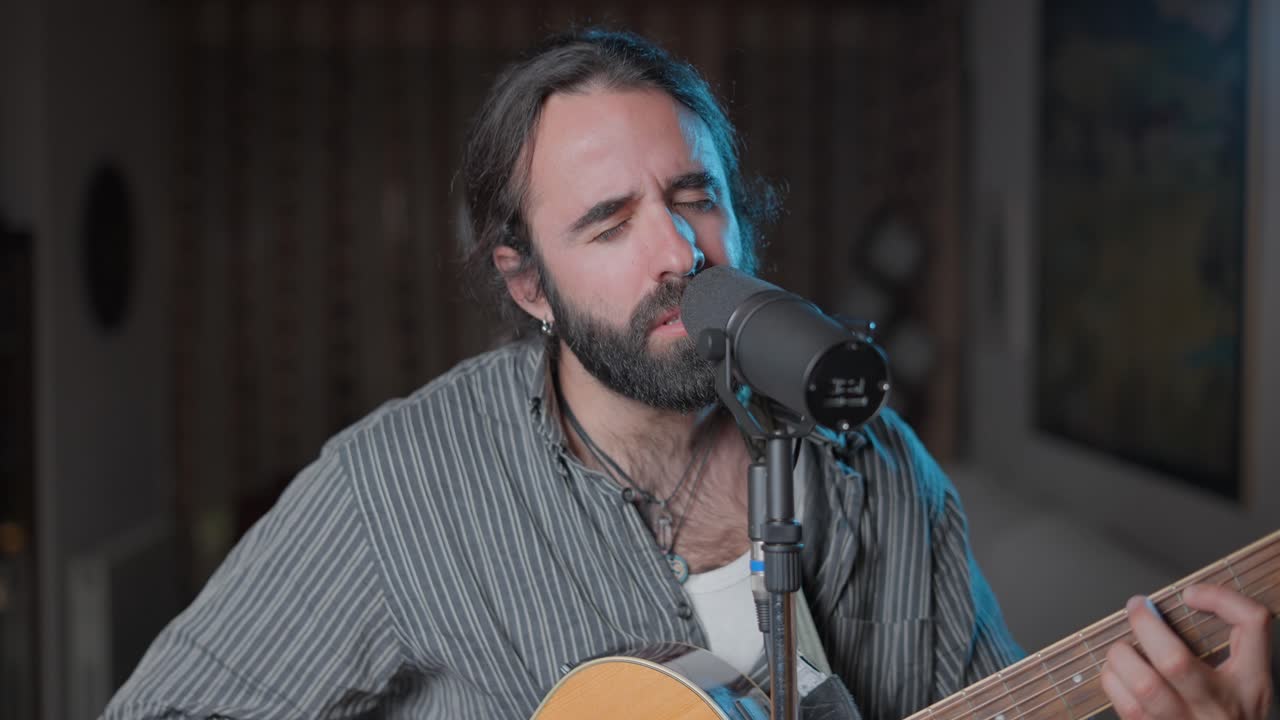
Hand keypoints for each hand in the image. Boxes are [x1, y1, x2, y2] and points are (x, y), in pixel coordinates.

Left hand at [1100, 584, 1272, 719]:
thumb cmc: (1232, 709)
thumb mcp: (1249, 674)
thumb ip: (1234, 632)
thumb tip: (1193, 596)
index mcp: (1247, 684)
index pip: (1249, 627)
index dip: (1220, 600)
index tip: (1190, 594)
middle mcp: (1216, 707)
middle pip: (1175, 661)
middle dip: (1146, 626)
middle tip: (1137, 608)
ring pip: (1142, 687)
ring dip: (1122, 656)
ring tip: (1125, 647)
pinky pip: (1124, 707)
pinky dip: (1113, 681)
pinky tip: (1121, 673)